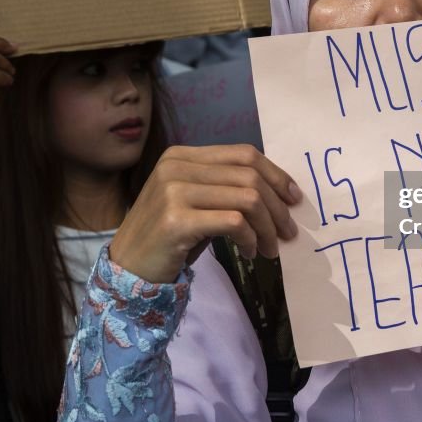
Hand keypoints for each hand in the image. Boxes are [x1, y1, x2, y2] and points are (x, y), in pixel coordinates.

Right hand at [109, 144, 301, 282]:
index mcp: (182, 155)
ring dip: (267, 227)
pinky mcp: (177, 220)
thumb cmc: (168, 237)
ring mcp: (174, 191)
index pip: (243, 153)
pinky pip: (234, 222)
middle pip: (249, 175)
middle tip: (288, 232)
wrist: (128, 268)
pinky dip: (250, 239)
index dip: (276, 174)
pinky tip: (250, 253)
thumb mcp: (195, 201)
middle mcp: (176, 166)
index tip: (294, 198)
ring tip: (270, 248)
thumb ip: (226, 188)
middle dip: (277, 206)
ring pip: (247, 198)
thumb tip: (280, 193)